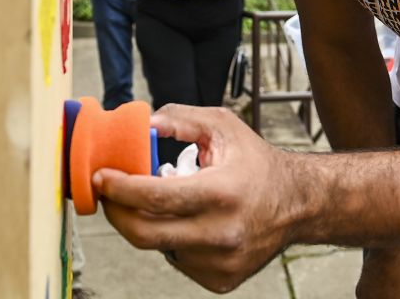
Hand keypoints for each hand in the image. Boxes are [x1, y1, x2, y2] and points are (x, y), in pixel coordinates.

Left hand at [93, 105, 302, 292]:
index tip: (101, 178)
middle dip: (116, 212)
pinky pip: (178, 261)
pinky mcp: (221, 280)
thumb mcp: (224, 127)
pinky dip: (173, 242)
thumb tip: (142, 125)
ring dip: (150, 225)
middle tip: (108, 194)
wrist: (298, 204)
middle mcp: (222, 233)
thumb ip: (181, 118)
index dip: (120, 188)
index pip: (156, 197)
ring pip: (160, 247)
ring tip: (162, 204)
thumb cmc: (257, 164)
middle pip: (145, 233)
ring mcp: (221, 262)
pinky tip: (189, 224)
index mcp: (222, 193)